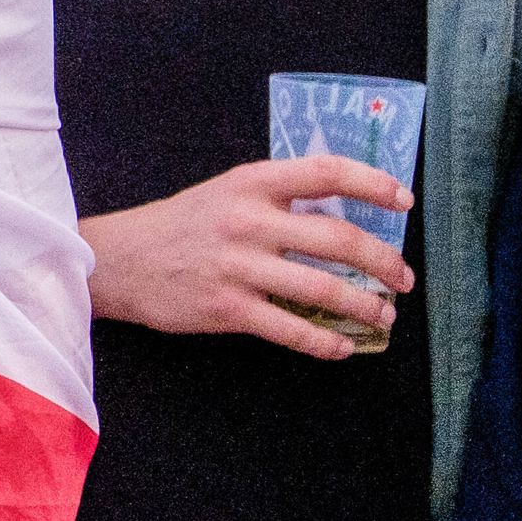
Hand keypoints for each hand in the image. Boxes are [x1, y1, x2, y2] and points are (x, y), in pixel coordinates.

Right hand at [85, 156, 412, 359]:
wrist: (117, 261)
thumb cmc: (179, 225)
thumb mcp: (223, 193)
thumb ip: (274, 198)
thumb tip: (340, 212)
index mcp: (250, 184)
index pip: (325, 172)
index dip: (373, 183)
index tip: (403, 201)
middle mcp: (248, 221)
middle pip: (340, 238)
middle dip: (384, 263)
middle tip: (403, 280)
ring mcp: (239, 267)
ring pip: (325, 290)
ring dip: (366, 307)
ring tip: (384, 316)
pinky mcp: (228, 309)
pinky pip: (293, 331)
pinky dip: (326, 344)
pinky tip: (341, 348)